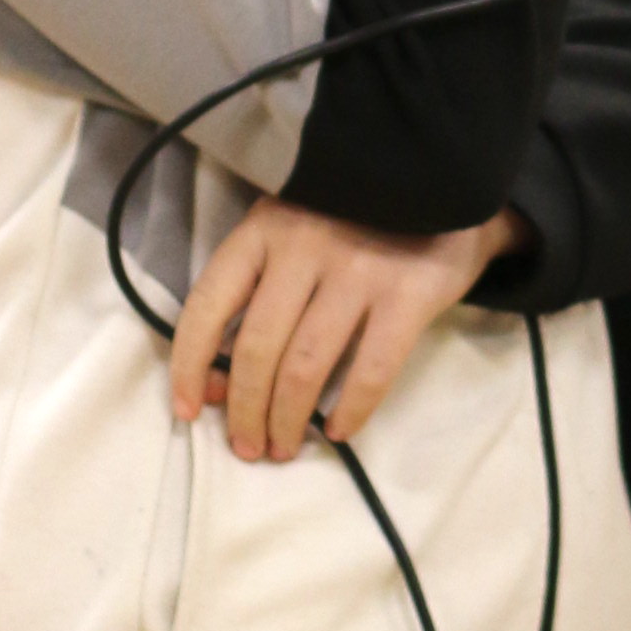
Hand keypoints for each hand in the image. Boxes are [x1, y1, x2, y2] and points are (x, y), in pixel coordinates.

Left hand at [170, 195, 519, 461]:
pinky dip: (351, 410)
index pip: (207, 306)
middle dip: (245, 410)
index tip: (188, 410)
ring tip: (284, 448)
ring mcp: (359, 270)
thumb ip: (256, 292)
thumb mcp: (291, 234)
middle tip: (249, 448)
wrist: (442, 181)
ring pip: (304, 366)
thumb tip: (217, 382)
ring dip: (287, 420)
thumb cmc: (353, 221)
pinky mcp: (409, 293)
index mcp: (263, 230)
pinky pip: (371, 369)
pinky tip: (340, 431)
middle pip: (256, 348)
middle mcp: (304, 247)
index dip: (189, 367)